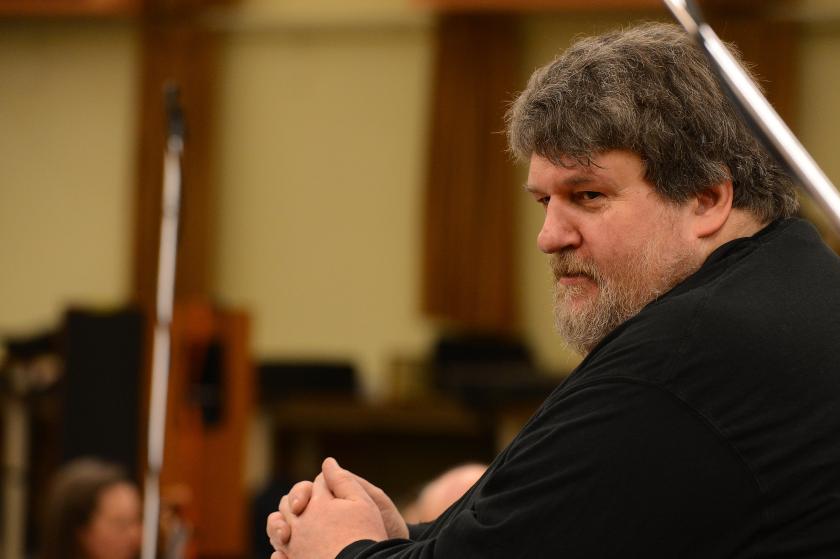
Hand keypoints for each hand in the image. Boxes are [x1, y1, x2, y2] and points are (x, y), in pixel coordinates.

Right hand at [270, 463, 407, 548]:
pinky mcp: (308, 555)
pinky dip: (280, 556)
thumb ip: (349, 484)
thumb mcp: (373, 502)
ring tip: (284, 541)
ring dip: (276, 532)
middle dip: (281, 517)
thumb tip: (327, 462)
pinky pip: (287, 556)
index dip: (299, 495)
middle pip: (286, 511)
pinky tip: (283, 558)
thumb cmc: (387, 526)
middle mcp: (316, 518)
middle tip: (287, 530)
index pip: (303, 492)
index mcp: (329, 501)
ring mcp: (310, 539)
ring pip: (281, 532)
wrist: (390, 552)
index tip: (301, 506)